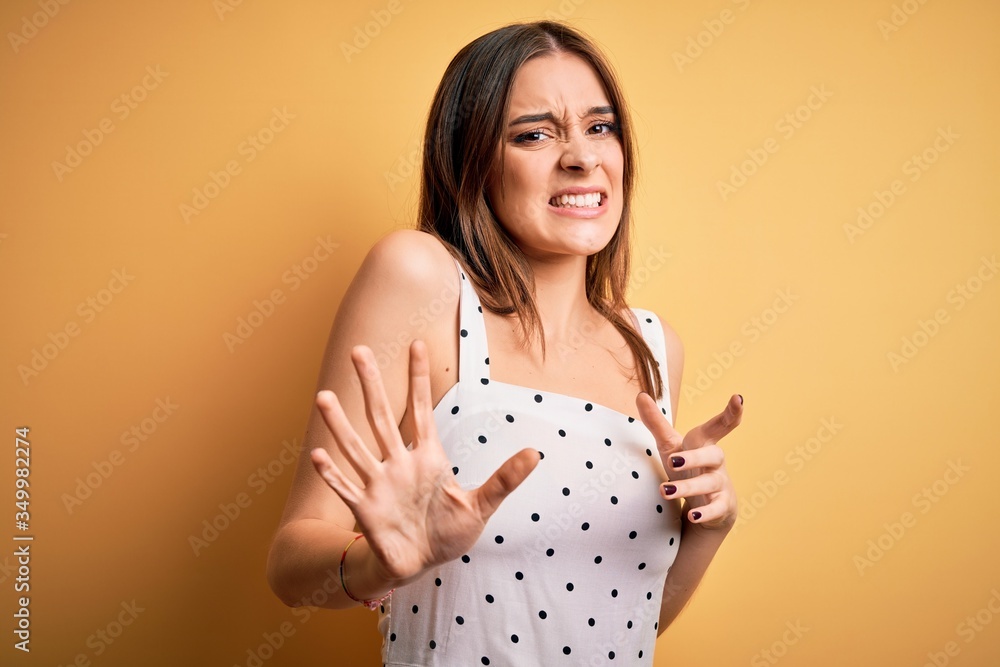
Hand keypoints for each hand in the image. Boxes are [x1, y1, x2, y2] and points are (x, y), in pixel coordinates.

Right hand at [310, 340, 539, 585]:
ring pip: (356, 448)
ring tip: (323, 397)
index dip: (419, 378)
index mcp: (428, 457)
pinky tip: (316, 455)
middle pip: (383, 417)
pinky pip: (346, 488)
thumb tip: (535, 454)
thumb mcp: (481, 506)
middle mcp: (399, 464)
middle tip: (359, 350)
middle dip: (372, 385)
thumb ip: (505, 479)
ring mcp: (379, 485)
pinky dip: (332, 474)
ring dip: (341, 424)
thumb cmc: (448, 531)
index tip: (417, 344)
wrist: (421, 564)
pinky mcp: (367, 510)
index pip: (421, 410)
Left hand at [637, 393, 742, 529]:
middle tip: (673, 461)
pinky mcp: (721, 506)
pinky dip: (705, 512)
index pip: (719, 426)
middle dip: (694, 458)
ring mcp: (720, 484)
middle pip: (713, 455)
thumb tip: (640, 395)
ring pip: (709, 483)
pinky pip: (716, 509)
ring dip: (687, 487)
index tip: (738, 398)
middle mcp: (716, 462)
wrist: (707, 505)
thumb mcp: (670, 446)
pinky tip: (692, 516)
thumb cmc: (688, 468)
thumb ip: (656, 423)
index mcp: (704, 443)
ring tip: (666, 492)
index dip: (731, 413)